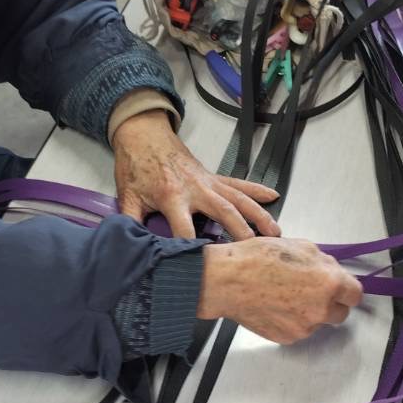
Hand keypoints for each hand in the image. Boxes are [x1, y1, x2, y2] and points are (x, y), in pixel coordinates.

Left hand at [112, 109, 279, 240]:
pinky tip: (273, 196)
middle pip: (224, 213)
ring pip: (238, 199)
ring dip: (258, 214)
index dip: (191, 250)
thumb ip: (130, 224)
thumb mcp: (127, 197)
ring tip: (274, 233)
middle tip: (254, 252)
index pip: (184, 230)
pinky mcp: (212, 176)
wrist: (142, 134)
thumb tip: (130, 249)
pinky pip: (237, 183)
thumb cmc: (135, 165)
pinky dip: (255, 189)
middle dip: (240, 232)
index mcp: (172, 196)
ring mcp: (207, 182)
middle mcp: (195, 189)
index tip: (200, 267)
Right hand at [197, 238, 362, 342]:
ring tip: (285, 295)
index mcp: (329, 282)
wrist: (227, 281)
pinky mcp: (288, 337)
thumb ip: (323, 261)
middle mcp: (321, 308)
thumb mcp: (299, 245)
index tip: (340, 288)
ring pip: (318, 322)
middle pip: (341, 313)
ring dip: (309, 311)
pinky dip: (292, 320)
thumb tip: (332, 270)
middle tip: (311, 290)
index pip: (355, 294)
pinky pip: (298, 329)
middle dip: (330, 302)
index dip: (346, 289)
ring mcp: (304, 326)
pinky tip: (275, 305)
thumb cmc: (257, 259)